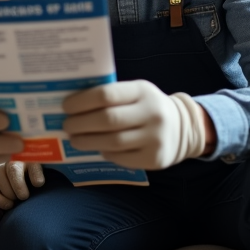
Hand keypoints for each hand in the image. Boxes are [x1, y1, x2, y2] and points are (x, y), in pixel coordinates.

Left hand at [0, 161, 45, 209]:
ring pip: (12, 169)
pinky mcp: (34, 161)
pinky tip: (37, 184)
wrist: (40, 198)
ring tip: (24, 197)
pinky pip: (32, 165)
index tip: (0, 206)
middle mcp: (0, 168)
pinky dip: (34, 175)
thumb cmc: (13, 208)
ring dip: (18, 185)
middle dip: (6, 193)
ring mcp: (17, 162)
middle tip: (14, 203)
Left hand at [62, 80, 209, 169]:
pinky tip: (97, 148)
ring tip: (74, 139)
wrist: (183, 128)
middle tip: (66, 125)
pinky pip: (121, 157)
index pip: (106, 95)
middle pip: (107, 120)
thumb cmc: (148, 107)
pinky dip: (105, 153)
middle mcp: (151, 113)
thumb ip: (112, 96)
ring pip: (112, 142)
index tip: (66, 107)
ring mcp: (154, 138)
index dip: (81, 102)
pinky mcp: (154, 159)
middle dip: (80, 124)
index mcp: (142, 91)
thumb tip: (73, 105)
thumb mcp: (136, 92)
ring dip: (87, 141)